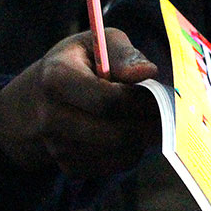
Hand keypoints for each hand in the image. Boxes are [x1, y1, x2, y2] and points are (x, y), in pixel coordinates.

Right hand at [0, 28, 159, 177]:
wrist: (39, 98)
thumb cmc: (79, 64)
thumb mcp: (97, 43)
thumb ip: (124, 54)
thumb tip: (147, 72)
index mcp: (56, 79)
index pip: (109, 100)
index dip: (143, 101)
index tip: (164, 96)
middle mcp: (51, 117)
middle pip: (116, 134)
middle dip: (149, 125)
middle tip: (170, 115)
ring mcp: (57, 146)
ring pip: (120, 152)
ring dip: (143, 138)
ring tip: (149, 120)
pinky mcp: (70, 167)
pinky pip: (116, 166)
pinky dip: (132, 151)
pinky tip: (131, 133)